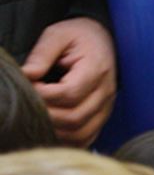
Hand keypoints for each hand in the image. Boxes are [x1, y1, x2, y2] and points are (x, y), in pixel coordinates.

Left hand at [21, 16, 116, 145]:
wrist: (103, 39)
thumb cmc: (78, 36)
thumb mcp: (57, 34)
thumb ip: (41, 54)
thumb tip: (26, 75)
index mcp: (96, 69)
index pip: (69, 93)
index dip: (43, 95)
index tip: (28, 85)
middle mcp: (106, 92)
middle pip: (75, 117)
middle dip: (45, 114)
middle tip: (28, 104)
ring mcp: (106, 107)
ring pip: (80, 133)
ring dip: (55, 130)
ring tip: (38, 116)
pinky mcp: (102, 116)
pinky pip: (87, 138)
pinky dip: (67, 140)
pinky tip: (52, 130)